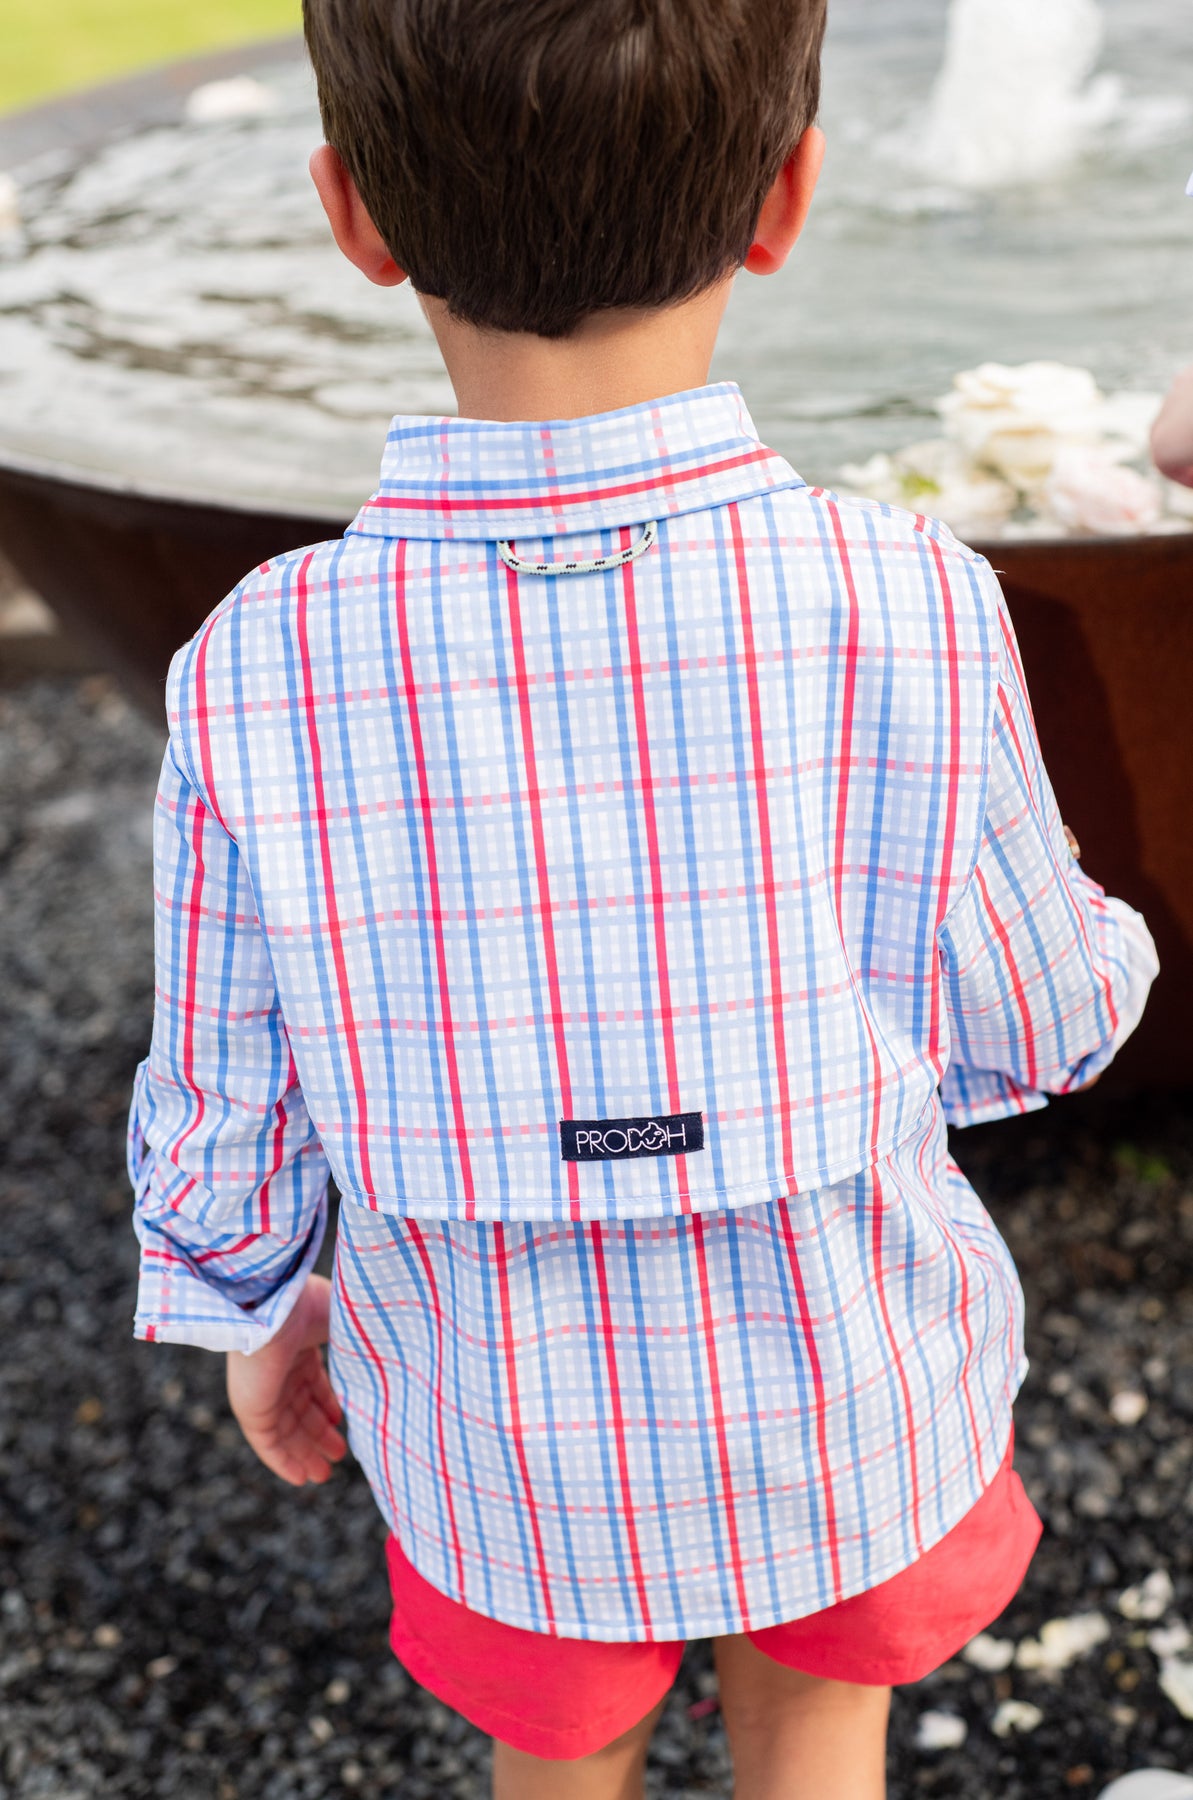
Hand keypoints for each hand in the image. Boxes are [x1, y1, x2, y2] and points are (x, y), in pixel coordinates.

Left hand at [226, 1274, 346, 1484]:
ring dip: (305, 1452)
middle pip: (299, 1408)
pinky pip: (267, 1443)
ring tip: (324, 1473)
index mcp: (297, 1344)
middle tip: (339, 1454)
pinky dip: (284, 1461)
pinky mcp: (251, 1407)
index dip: (327, 1403)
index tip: (344, 1421)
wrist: (276, 1307)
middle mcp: (278, 1368)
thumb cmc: (313, 1306)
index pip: (311, 1381)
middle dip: (318, 1433)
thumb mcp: (348, 1325)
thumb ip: (366, 1344)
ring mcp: (263, 1388)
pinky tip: (301, 1477)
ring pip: (285, 1429)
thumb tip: (400, 1357)